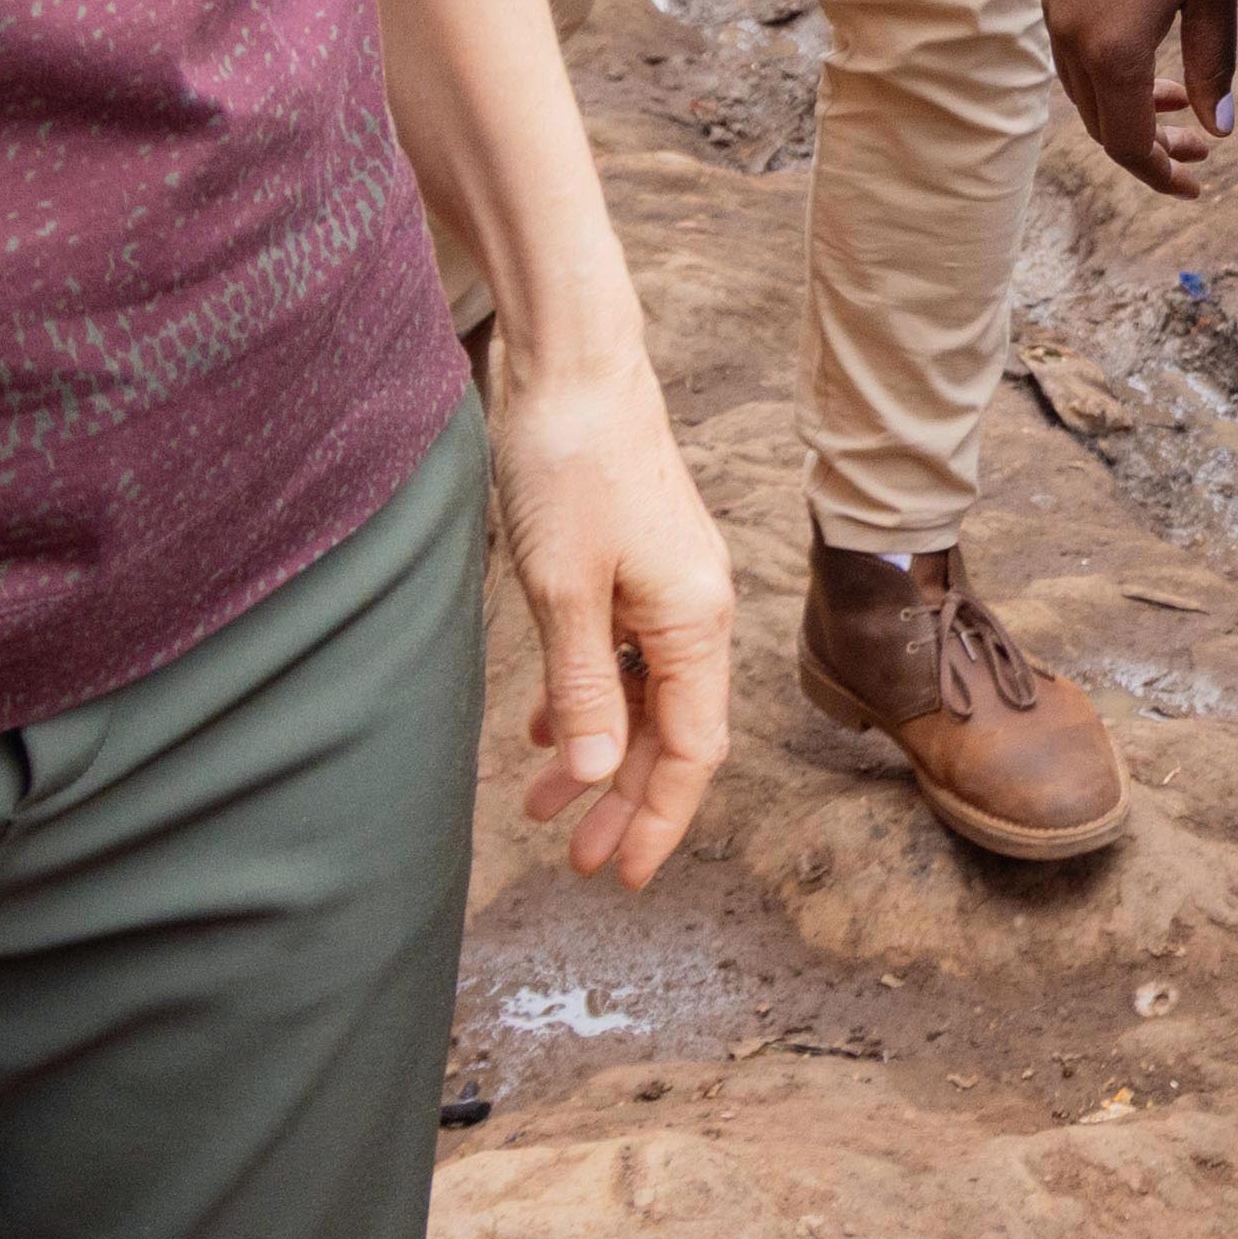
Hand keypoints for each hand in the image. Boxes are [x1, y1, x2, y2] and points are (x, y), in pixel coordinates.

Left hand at [485, 325, 733, 886]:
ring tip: (541, 805)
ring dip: (600, 752)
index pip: (693, 749)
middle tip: (575, 861)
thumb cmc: (571, 465)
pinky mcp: (634, 563)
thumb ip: (586, 686)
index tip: (620, 875)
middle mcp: (695, 610)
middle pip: (671, 732)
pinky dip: (588, 697)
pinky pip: (623, 654)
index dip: (658, 818)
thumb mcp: (564, 589)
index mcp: (696, 622)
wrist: (572, 363)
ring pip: (642, 696)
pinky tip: (547, 726)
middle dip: (624, 800)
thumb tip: (601, 777)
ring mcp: (667, 585)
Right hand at [1040, 0, 1237, 193]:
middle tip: (1197, 145)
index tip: (1195, 183)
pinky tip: (1143, 52)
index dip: (1160, 172)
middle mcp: (1071, 34)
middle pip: (1100, 124)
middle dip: (1146, 146)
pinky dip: (1104, 71)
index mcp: (1115, 47)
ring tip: (1175, 98)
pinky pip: (1069, 49)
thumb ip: (1212, 67)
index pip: (1128, 142)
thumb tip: (1217, 128)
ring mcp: (1052, 5)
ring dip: (1124, 107)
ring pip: (1081, 89)